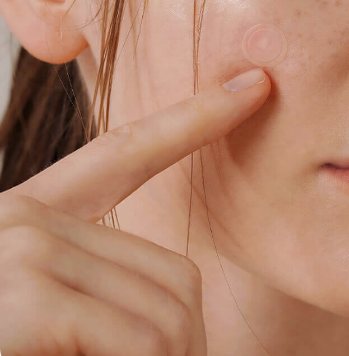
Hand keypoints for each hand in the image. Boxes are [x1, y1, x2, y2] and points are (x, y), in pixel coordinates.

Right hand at [0, 67, 269, 355]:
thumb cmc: (3, 339)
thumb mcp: (39, 304)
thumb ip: (100, 289)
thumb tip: (176, 319)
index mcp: (32, 216)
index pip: (129, 152)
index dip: (194, 119)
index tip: (253, 87)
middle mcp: (26, 219)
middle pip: (175, 274)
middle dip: (185, 343)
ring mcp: (20, 250)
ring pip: (167, 313)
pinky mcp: (20, 295)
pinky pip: (137, 339)